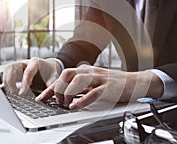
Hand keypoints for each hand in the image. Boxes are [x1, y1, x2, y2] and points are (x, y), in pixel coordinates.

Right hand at [2, 57, 60, 94]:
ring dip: (7, 80)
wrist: (50, 66)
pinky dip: (4, 81)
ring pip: (8, 70)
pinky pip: (7, 73)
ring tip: (9, 92)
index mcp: (36, 62)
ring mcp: (19, 65)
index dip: (24, 83)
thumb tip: (42, 96)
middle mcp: (26, 62)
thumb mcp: (54, 77)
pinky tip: (2, 88)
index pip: (28, 72)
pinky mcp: (16, 70)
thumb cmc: (52, 72)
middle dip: (12, 80)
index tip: (21, 93)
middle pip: (14, 68)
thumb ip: (50, 86)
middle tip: (13, 93)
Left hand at [36, 65, 163, 109]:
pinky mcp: (109, 86)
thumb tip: (65, 98)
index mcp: (85, 70)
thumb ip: (81, 88)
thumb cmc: (113, 85)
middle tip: (56, 102)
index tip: (41, 97)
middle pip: (66, 75)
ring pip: (77, 81)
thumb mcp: (94, 84)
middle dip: (57, 89)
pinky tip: (75, 106)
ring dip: (67, 94)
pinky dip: (82, 100)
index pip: (62, 75)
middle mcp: (90, 72)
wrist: (136, 82)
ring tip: (65, 104)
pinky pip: (93, 92)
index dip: (50, 87)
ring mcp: (99, 78)